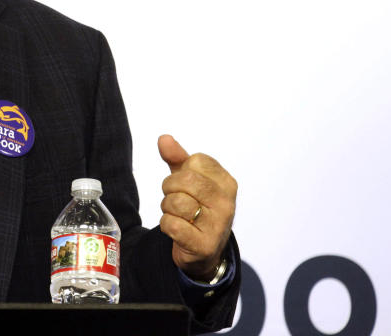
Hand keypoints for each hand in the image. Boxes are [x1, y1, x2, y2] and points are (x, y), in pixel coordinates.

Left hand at [158, 134, 236, 281]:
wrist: (203, 251)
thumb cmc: (197, 208)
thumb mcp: (188, 180)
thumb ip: (177, 158)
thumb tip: (164, 139)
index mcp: (226, 182)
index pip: (195, 160)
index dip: (181, 171)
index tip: (186, 185)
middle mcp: (227, 202)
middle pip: (185, 180)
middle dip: (170, 189)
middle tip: (177, 200)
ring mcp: (218, 225)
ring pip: (176, 202)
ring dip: (168, 209)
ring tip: (179, 216)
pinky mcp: (204, 245)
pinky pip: (172, 225)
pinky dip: (167, 226)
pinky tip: (178, 230)